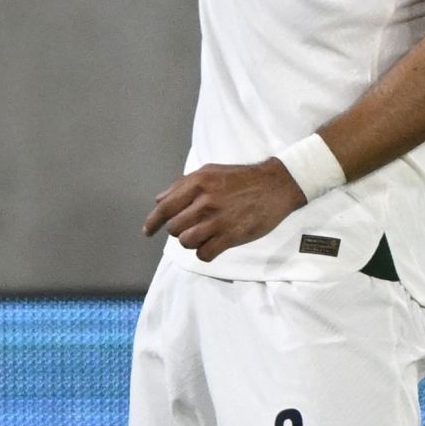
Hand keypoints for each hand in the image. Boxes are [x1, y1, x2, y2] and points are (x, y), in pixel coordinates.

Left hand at [143, 159, 306, 261]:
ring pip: (186, 242)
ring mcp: (218, 220)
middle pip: (174, 228)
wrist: (277, 184)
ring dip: (193, 241)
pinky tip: (214, 245)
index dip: (153, 222)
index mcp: (198, 184)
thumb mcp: (211, 171)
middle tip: (194, 225)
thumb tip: (159, 200)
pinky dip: (206, 252)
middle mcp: (205, 202)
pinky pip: (204, 254)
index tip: (148, 231)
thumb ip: (183, 184)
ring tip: (205, 235)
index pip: (165, 208)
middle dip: (180, 230)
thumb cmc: (242, 178)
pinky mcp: (231, 236)